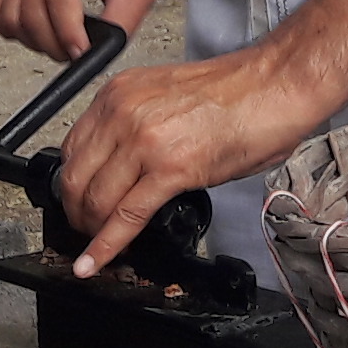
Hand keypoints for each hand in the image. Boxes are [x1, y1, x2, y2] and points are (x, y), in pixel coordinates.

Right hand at [0, 0, 167, 60]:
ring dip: (33, 40)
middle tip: (75, 52)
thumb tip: (96, 54)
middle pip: (31, 11)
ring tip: (59, 40)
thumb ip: (119, 24)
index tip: (81, 53)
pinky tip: (36, 29)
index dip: (67, 33)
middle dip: (53, 44)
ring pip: (10, 15)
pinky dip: (11, 27)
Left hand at [54, 47, 333, 277]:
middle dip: (75, 213)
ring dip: (91, 231)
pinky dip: (106, 246)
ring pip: (95, 200)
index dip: (72, 184)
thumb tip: (124, 168)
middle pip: (74, 177)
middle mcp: (123, 113)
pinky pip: (126, 217)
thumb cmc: (236, 92)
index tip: (76, 202)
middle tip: (83, 230)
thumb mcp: (165, 98)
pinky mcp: (170, 169)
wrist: (275, 84)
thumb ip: (136, 127)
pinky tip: (96, 262)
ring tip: (98, 246)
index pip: (72, 148)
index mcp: (119, 94)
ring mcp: (144, 141)